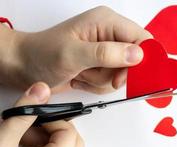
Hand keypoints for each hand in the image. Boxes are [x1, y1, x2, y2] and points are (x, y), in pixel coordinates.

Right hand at [0, 82, 83, 146]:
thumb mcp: (2, 140)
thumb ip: (25, 113)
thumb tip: (42, 90)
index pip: (70, 134)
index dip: (55, 119)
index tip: (37, 115)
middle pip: (73, 144)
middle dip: (55, 129)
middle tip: (33, 124)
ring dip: (48, 141)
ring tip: (21, 137)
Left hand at [1, 6, 151, 93]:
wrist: (25, 67)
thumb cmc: (42, 54)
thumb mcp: (73, 54)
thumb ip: (106, 54)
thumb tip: (138, 55)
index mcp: (107, 22)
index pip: (142, 38)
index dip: (143, 59)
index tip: (128, 76)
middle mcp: (110, 35)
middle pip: (136, 60)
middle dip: (117, 73)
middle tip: (96, 75)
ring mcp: (106, 52)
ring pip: (124, 74)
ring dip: (103, 81)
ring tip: (82, 73)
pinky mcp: (102, 66)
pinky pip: (112, 82)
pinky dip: (97, 85)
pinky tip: (81, 78)